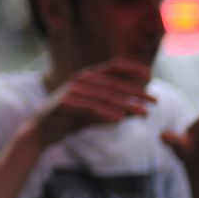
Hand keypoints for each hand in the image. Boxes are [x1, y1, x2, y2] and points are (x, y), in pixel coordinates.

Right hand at [32, 58, 156, 146]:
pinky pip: (91, 107)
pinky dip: (107, 112)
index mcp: (88, 77)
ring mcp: (73, 90)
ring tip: (144, 113)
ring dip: (127, 105)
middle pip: (115, 83)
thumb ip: (115, 109)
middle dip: (137, 92)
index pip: (114, 66)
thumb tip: (139, 110)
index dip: (133, 69)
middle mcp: (81, 79)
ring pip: (106, 96)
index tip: (150, 76)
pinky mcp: (66, 103)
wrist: (43, 131)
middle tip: (155, 100)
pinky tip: (121, 119)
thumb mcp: (97, 114)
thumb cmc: (71, 120)